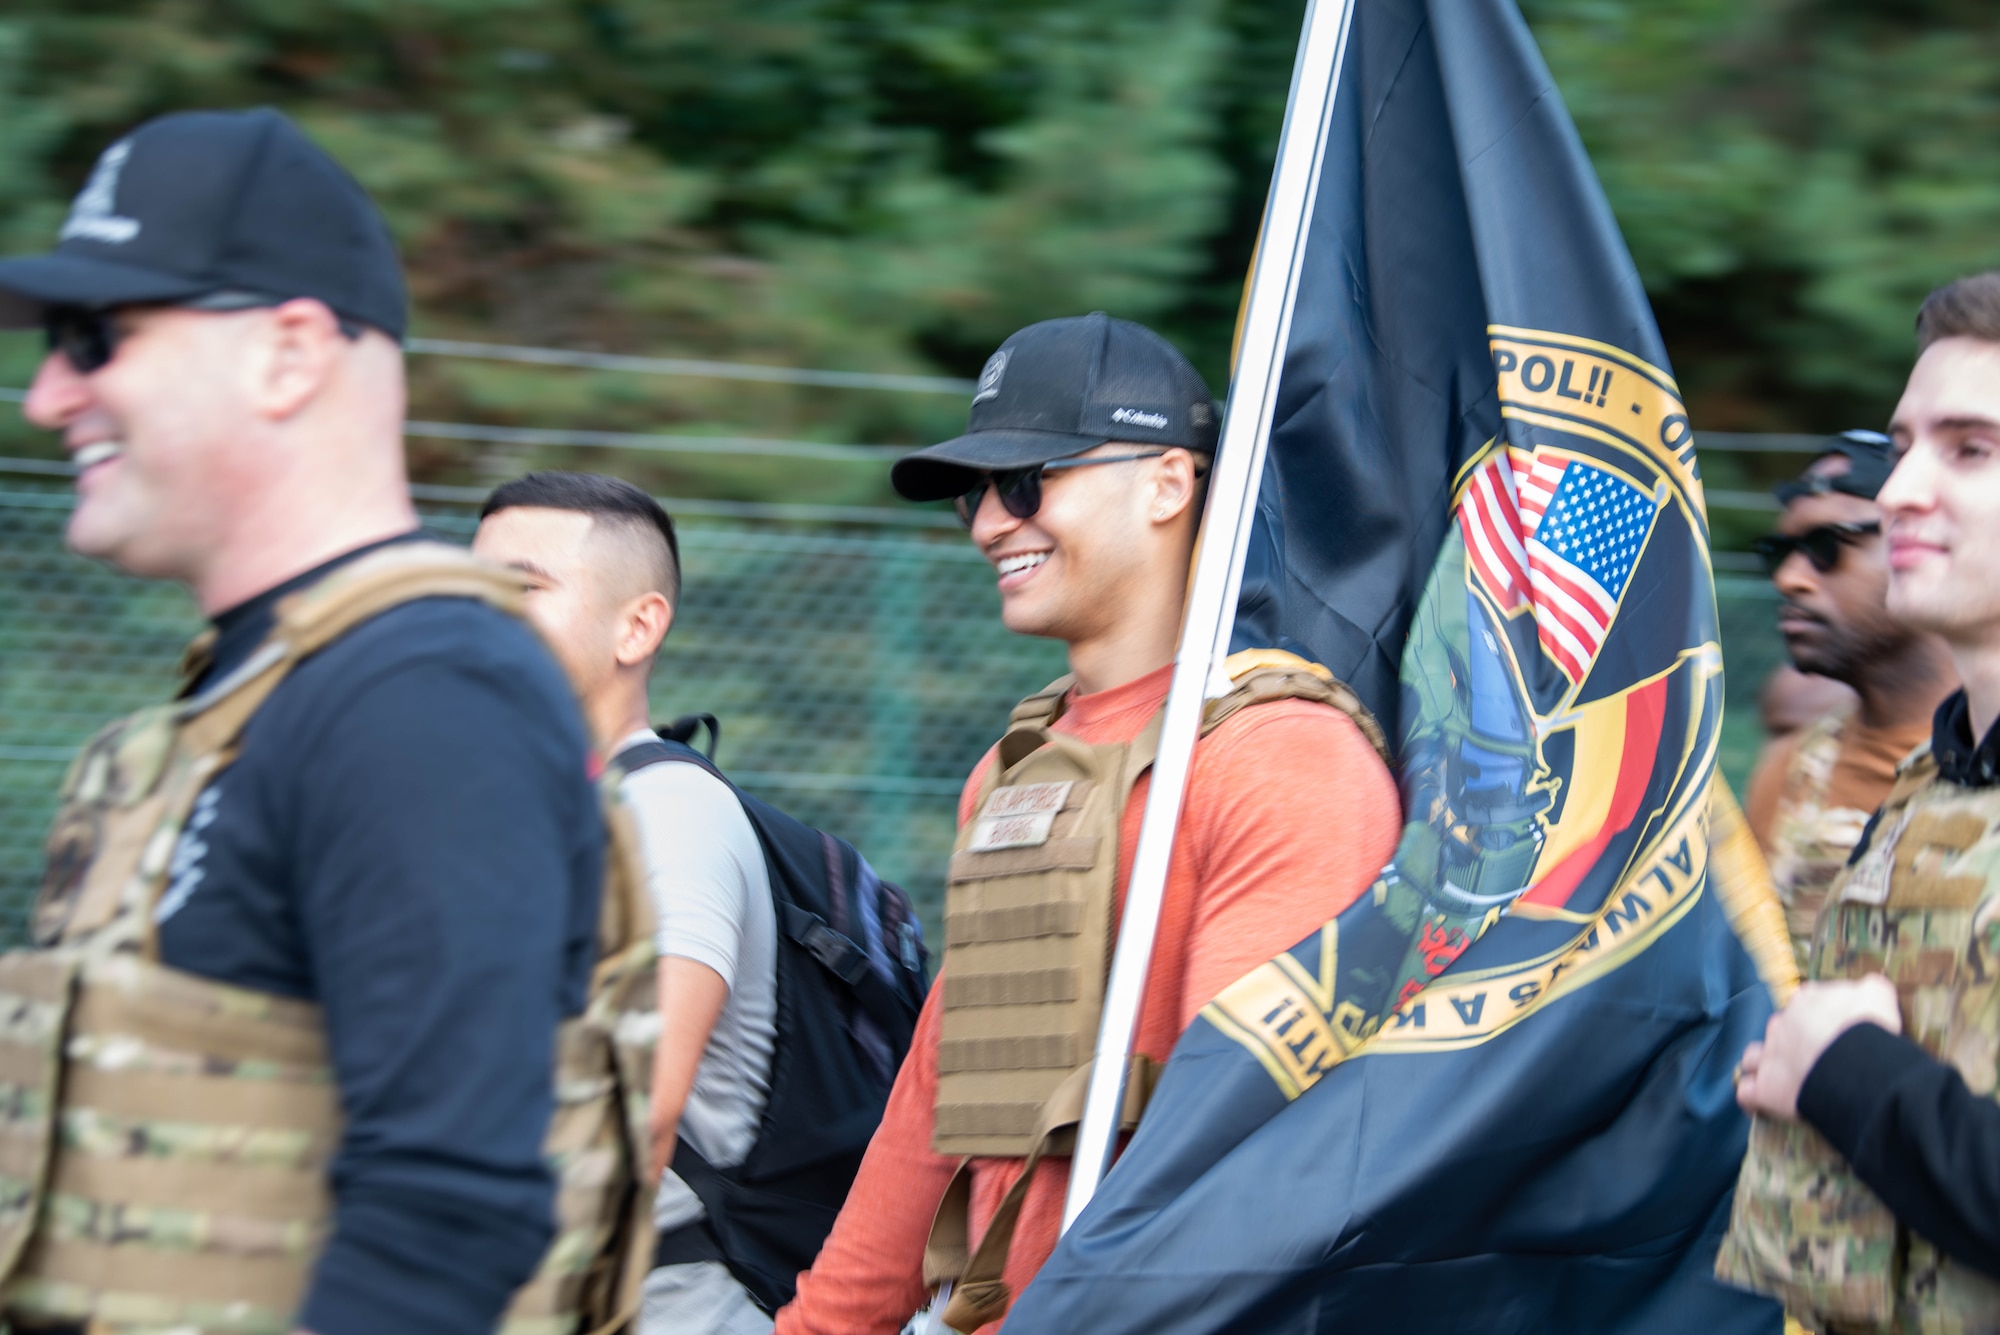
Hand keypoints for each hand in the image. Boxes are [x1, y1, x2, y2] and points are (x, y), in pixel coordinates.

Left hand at [1736, 974, 1901, 1119]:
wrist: (1855, 1065)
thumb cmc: (1867, 1028)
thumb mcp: (1877, 996)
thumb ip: (1870, 990)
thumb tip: (1868, 989)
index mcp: (1806, 1001)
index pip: (1806, 1003)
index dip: (1818, 1019)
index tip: (1833, 1032)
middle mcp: (1782, 1025)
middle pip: (1779, 1030)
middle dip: (1792, 1042)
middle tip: (1817, 1060)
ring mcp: (1770, 1055)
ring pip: (1754, 1056)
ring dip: (1763, 1064)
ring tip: (1784, 1078)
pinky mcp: (1766, 1087)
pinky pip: (1748, 1092)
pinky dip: (1753, 1096)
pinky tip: (1765, 1103)